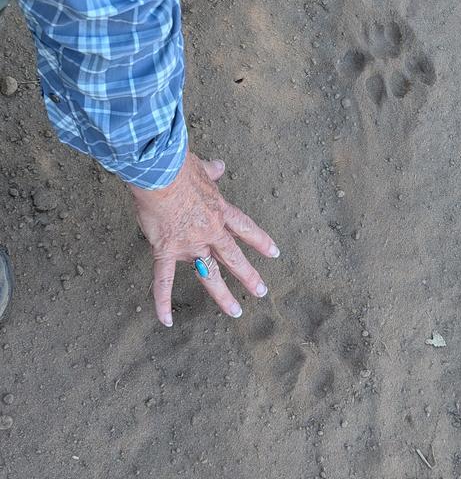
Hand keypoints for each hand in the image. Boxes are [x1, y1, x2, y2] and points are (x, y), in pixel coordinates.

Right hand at [129, 151, 279, 326]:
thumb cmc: (179, 167)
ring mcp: (189, 244)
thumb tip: (219, 166)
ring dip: (222, 294)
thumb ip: (212, 171)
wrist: (160, 174)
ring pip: (207, 274)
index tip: (274, 253)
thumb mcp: (202, 167)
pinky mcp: (166, 250)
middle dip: (248, 275)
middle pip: (233, 257)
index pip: (245, 228)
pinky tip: (166, 319)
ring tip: (234, 311)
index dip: (260, 241)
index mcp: (219, 211)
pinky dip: (163, 300)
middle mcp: (210, 231)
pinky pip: (164, 280)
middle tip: (261, 290)